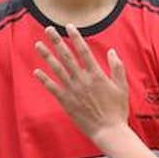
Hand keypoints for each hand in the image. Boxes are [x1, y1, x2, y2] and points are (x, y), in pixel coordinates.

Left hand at [33, 25, 129, 139]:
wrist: (109, 131)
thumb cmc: (117, 110)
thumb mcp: (122, 86)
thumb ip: (117, 67)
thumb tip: (112, 51)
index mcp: (97, 74)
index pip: (84, 51)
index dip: (76, 37)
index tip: (69, 26)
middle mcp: (82, 80)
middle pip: (67, 56)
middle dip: (56, 41)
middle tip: (48, 29)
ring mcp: (73, 91)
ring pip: (57, 69)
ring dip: (46, 56)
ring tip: (38, 45)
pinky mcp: (66, 102)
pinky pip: (53, 88)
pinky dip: (44, 79)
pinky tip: (36, 71)